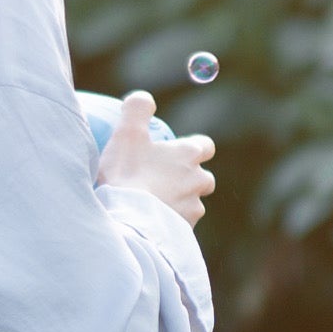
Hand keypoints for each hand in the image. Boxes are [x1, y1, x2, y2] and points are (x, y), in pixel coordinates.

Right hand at [97, 93, 214, 223]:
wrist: (127, 222)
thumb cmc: (127, 174)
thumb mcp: (127, 133)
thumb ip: (137, 109)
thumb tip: (144, 99)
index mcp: (188, 155)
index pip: (206, 146)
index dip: (193, 148)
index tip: (175, 152)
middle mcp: (198, 181)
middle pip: (202, 177)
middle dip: (188, 178)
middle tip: (161, 180)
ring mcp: (193, 209)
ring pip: (192, 203)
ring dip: (178, 202)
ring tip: (153, 205)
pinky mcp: (186, 232)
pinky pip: (181, 225)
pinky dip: (170, 222)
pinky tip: (151, 223)